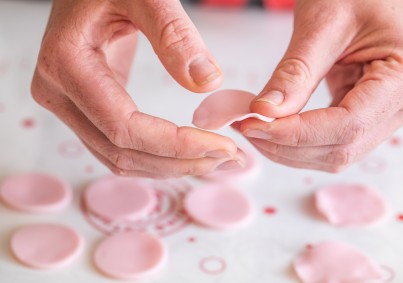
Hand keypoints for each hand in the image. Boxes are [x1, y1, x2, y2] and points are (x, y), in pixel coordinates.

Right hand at [31, 0, 243, 177]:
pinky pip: (119, 146)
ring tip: (217, 162)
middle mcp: (59, 93)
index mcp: (66, 64)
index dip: (175, 145)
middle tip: (230, 159)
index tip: (222, 146)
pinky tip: (190, 155)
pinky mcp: (85, 107)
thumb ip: (174, 33)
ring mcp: (68, 104)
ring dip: (171, 167)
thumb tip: (208, 82)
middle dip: (179, 162)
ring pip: (119, 158)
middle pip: (121, 151)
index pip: (123, 127)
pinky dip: (157, 157)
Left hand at [239, 0, 402, 171]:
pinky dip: (298, 140)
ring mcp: (387, 113)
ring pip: (335, 153)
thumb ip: (295, 72)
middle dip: (288, 145)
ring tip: (254, 128)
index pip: (348, 125)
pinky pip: (331, 141)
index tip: (255, 126)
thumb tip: (266, 111)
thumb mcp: (322, 23)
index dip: (297, 133)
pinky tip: (272, 128)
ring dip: (290, 149)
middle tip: (247, 128)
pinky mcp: (366, 115)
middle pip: (342, 148)